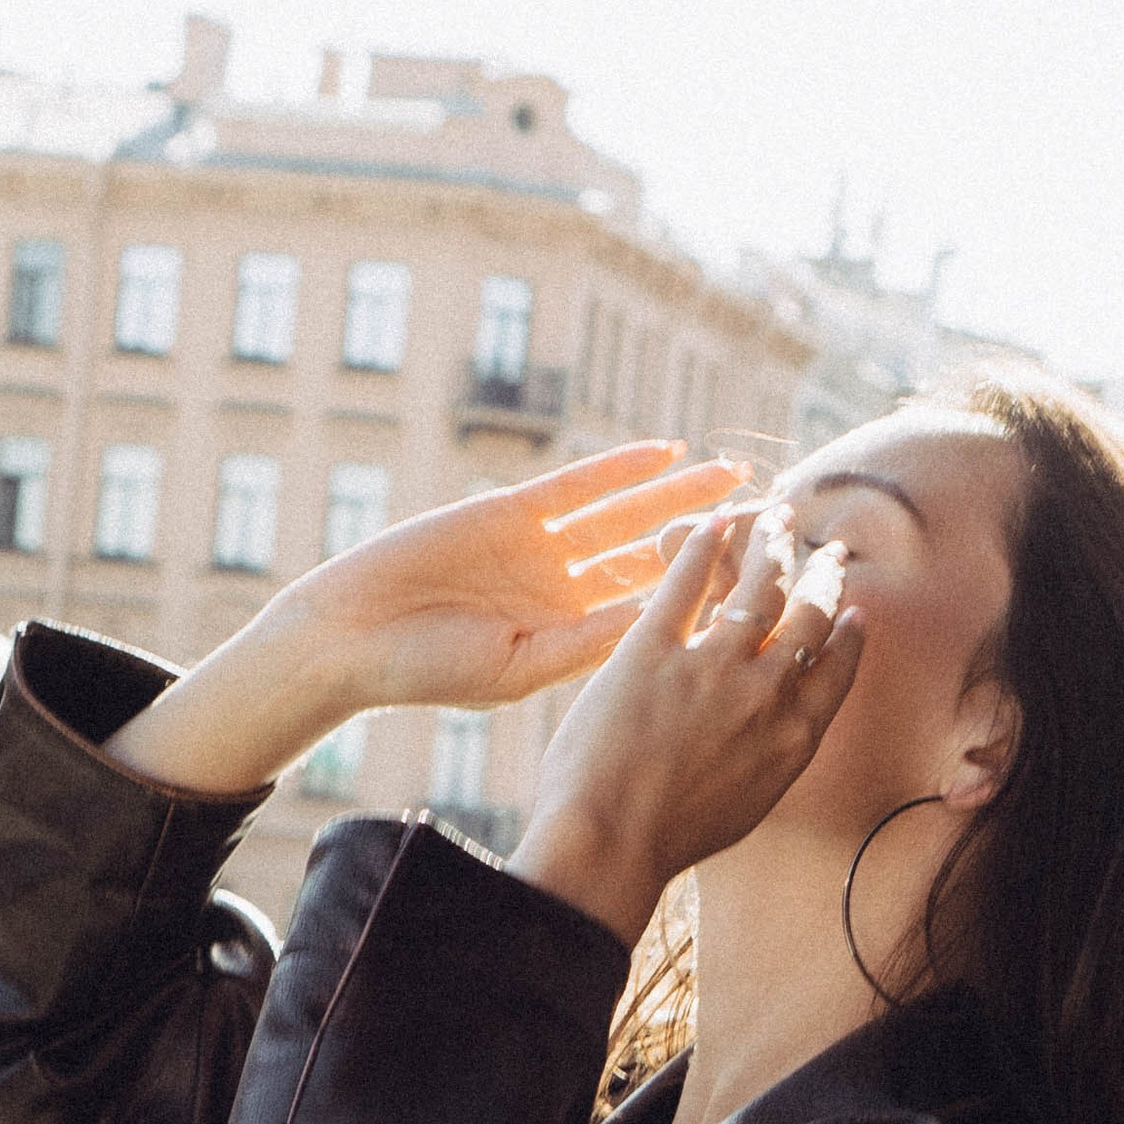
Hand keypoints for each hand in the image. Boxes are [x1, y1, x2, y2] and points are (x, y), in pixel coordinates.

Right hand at [298, 441, 748, 714]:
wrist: (349, 638)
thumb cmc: (424, 672)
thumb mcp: (517, 668)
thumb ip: (586, 645)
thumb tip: (661, 627)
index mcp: (572, 644)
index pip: (655, 620)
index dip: (707, 603)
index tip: (765, 593)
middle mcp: (565, 594)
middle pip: (654, 562)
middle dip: (710, 544)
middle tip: (774, 525)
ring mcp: (541, 551)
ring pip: (626, 518)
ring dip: (679, 498)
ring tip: (737, 477)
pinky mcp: (511, 512)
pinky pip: (578, 485)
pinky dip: (620, 468)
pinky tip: (666, 451)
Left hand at [508, 500, 865, 946]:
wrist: (611, 844)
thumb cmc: (669, 841)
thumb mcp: (745, 805)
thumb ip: (769, 758)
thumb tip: (772, 736)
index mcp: (793, 737)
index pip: (837, 670)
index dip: (848, 634)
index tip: (853, 611)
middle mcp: (766, 693)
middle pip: (809, 616)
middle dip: (823, 576)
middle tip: (827, 551)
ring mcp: (712, 665)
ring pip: (759, 587)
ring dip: (773, 546)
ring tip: (776, 520)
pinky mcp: (653, 648)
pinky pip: (687, 581)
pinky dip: (703, 545)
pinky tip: (713, 522)